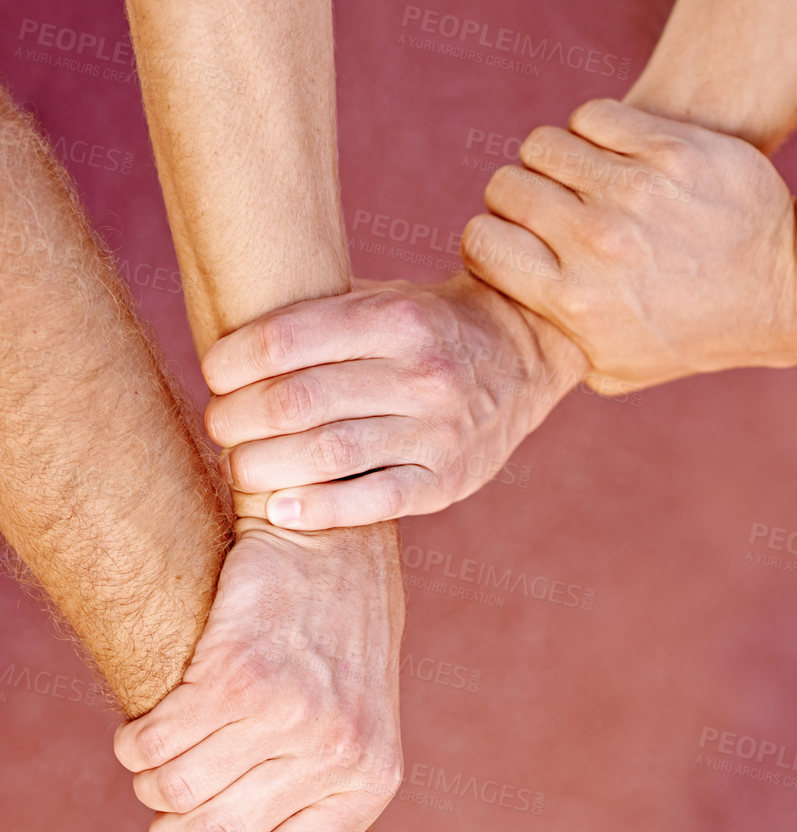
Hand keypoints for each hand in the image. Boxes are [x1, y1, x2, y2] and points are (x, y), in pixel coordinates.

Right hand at [113, 520, 402, 831]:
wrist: (333, 553)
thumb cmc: (337, 653)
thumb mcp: (357, 732)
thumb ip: (316, 797)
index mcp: (372, 783)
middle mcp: (339, 755)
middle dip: (170, 829)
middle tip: (165, 802)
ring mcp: (293, 715)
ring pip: (172, 788)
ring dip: (148, 779)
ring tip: (160, 756)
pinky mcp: (240, 675)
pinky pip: (154, 741)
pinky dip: (135, 740)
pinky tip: (148, 724)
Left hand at [200, 275, 586, 526]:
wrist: (522, 356)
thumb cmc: (428, 327)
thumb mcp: (385, 298)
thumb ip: (322, 316)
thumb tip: (225, 332)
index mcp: (395, 319)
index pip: (288, 340)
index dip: (234, 361)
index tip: (213, 374)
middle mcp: (421, 374)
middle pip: (300, 401)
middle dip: (239, 417)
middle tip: (219, 424)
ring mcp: (439, 431)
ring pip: (329, 453)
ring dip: (266, 465)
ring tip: (238, 467)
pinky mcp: (449, 480)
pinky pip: (376, 500)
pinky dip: (321, 507)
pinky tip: (280, 508)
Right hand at [461, 100, 796, 392]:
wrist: (779, 292)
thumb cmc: (691, 337)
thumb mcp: (615, 369)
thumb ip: (554, 341)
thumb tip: (504, 307)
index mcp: (577, 302)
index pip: (481, 241)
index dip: (493, 239)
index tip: (520, 245)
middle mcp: (601, 244)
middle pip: (506, 186)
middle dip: (521, 200)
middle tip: (553, 213)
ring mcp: (637, 192)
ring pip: (544, 145)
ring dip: (557, 163)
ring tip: (585, 186)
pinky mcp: (670, 150)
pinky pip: (592, 117)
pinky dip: (594, 133)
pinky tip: (616, 160)